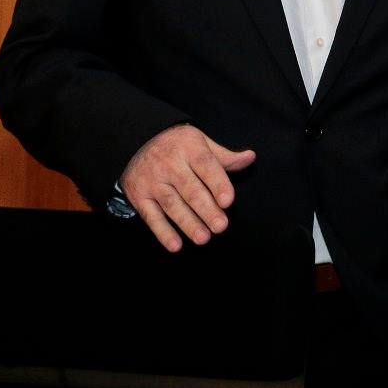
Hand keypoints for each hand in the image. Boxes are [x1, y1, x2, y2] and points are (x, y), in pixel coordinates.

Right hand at [120, 124, 256, 251]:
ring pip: (172, 205)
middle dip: (206, 210)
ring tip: (204, 238)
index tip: (228, 202)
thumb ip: (224, 156)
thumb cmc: (178, 146)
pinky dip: (162, 232)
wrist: (137, 143)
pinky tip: (176, 245)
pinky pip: (151, 216)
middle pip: (190, 189)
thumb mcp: (201, 142)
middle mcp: (169, 164)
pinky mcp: (139, 196)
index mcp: (189, 148)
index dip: (217, 184)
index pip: (206, 166)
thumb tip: (250, 158)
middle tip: (221, 226)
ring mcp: (152, 181)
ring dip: (188, 223)